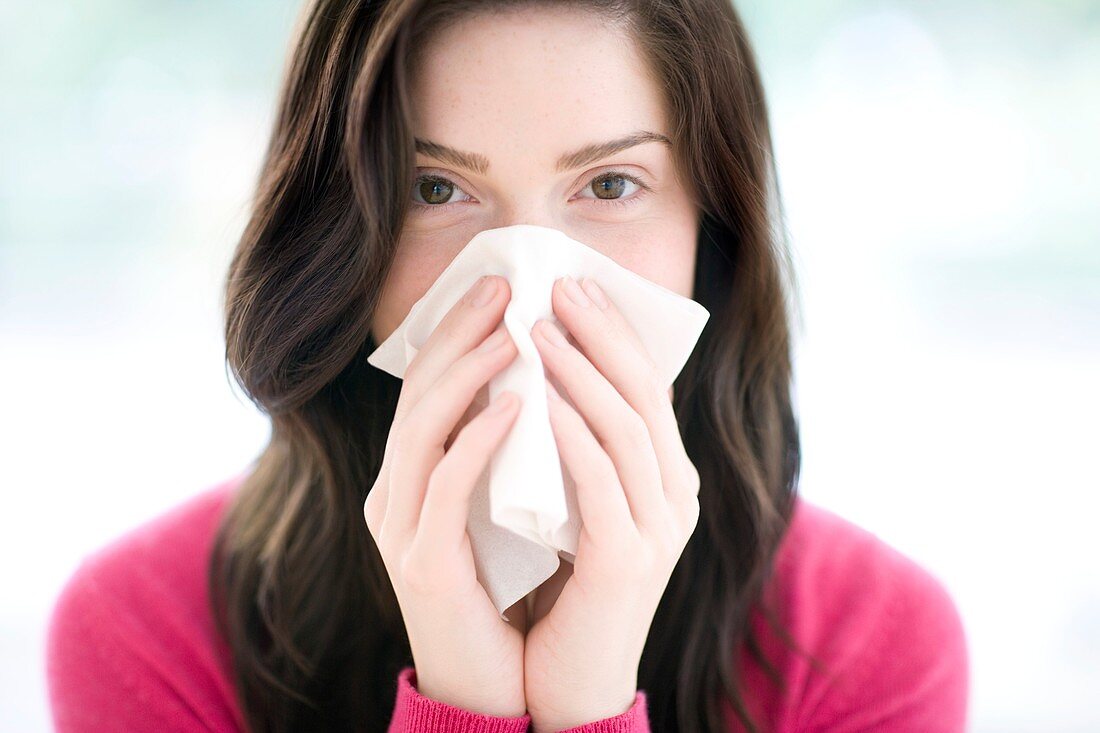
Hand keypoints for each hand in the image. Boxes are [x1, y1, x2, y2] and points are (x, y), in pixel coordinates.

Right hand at [363, 275, 528, 716]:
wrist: (499, 686)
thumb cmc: (513, 592)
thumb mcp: (507, 507)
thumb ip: (508, 451)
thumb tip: (545, 379)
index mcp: (413, 476)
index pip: (428, 386)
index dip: (458, 329)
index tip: (500, 283)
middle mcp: (395, 493)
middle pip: (418, 393)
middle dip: (460, 332)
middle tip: (503, 284)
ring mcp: (401, 529)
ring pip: (422, 430)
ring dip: (469, 373)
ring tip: (516, 329)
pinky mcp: (422, 565)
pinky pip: (445, 488)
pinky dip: (477, 440)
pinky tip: (514, 405)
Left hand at [522, 275, 700, 730]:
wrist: (569, 681)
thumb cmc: (562, 586)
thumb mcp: (576, 504)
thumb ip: (578, 449)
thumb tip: (544, 372)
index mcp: (666, 478)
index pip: (647, 387)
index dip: (613, 332)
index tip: (572, 285)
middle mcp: (676, 496)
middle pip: (645, 394)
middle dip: (601, 334)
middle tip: (558, 286)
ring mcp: (660, 529)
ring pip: (626, 428)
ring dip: (578, 372)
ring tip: (534, 329)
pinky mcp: (630, 561)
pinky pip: (601, 482)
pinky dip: (570, 434)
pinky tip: (538, 399)